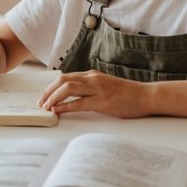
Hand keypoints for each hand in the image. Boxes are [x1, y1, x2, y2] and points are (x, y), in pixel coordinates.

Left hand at [36, 70, 152, 118]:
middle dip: (48, 91)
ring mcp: (97, 89)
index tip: (44, 96)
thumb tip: (74, 97)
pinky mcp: (102, 101)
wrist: (146, 96)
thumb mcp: (105, 86)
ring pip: (67, 89)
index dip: (51, 87)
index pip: (65, 77)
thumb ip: (90, 88)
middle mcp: (92, 79)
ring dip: (53, 98)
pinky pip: (79, 103)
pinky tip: (58, 111)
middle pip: (62, 80)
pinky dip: (65, 107)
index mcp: (92, 75)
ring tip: (46, 107)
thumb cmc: (127, 94)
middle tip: (40, 102)